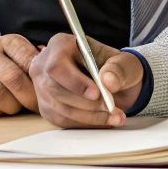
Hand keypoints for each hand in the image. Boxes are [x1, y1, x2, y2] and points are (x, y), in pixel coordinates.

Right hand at [0, 34, 39, 117]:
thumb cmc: (6, 66)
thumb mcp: (21, 57)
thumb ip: (36, 62)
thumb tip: (51, 69)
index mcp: (7, 42)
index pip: (27, 57)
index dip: (39, 78)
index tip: (47, 90)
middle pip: (13, 78)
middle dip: (28, 97)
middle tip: (36, 106)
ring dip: (11, 106)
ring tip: (18, 107)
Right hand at [30, 32, 145, 127]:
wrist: (113, 82)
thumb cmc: (115, 67)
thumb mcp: (124, 61)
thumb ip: (119, 68)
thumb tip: (108, 80)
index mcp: (61, 45)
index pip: (57, 66)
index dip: (75, 82)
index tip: (97, 93)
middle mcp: (45, 65)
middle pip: (56, 90)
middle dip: (87, 103)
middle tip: (111, 108)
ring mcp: (43, 88)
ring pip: (60, 109)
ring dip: (89, 117)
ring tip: (114, 117)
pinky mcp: (48, 107)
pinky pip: (62, 121)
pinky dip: (85, 123)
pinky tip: (103, 121)